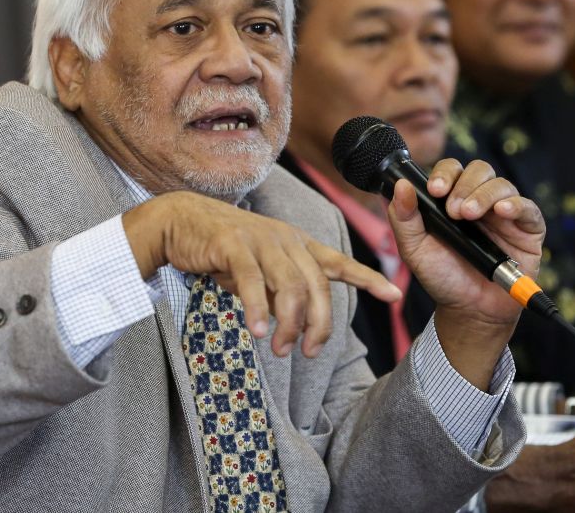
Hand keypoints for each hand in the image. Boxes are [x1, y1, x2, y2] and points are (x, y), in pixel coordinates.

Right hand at [123, 191, 400, 357]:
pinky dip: (258, 310)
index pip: (339, 262)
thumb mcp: (260, 268)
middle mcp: (285, 239)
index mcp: (296, 243)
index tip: (394, 295)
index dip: (368, 278)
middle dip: (318, 325)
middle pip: (317, 286)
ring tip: (279, 349)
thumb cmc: (222, 248)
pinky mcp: (233, 244)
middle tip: (307, 352)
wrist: (180, 222)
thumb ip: (281, 289)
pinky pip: (253, 282)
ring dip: (288, 325)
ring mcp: (260, 240)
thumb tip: (295, 324)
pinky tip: (258, 332)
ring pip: (290, 287)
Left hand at [387, 159, 543, 387]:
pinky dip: (515, 204)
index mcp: (453, 200)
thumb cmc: (443, 277)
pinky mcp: (527, 229)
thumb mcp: (414, 250)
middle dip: (464, 185)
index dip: (444, 173)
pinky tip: (502, 212)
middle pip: (479, 170)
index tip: (434, 190)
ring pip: (502, 184)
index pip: (452, 170)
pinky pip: (528, 206)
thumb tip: (401, 185)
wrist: (470, 311)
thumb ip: (403, 218)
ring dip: (484, 195)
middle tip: (453, 211)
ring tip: (469, 215)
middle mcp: (480, 201)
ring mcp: (505, 214)